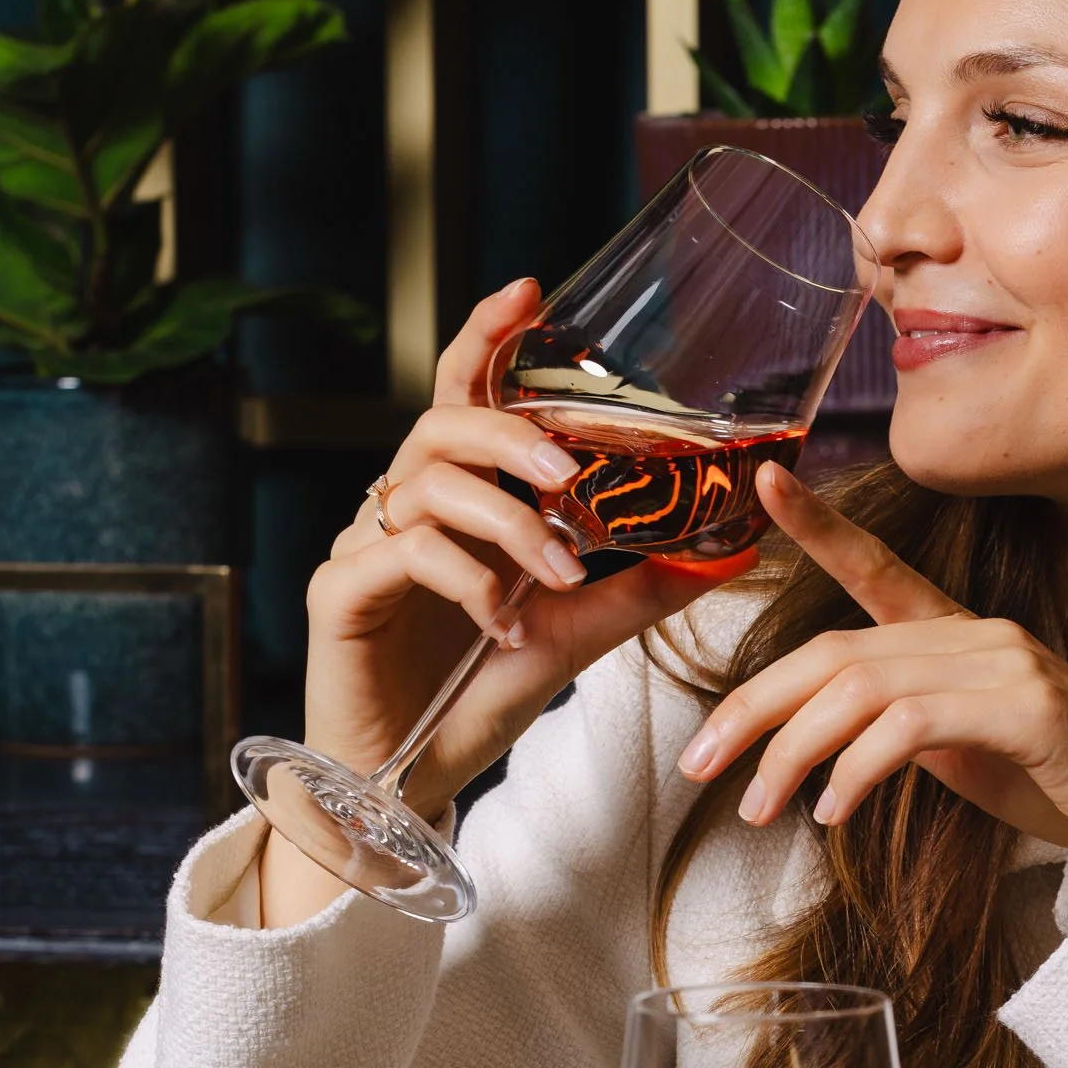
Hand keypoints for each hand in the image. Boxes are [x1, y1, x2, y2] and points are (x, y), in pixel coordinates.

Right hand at [299, 278, 744, 812]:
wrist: (411, 776)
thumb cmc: (477, 693)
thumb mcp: (577, 632)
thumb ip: (643, 587)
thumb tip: (729, 550)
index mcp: (455, 501)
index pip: (462, 394)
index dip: (486, 336)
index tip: (529, 291)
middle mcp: (402, 510)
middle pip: (443, 424)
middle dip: (514, 436)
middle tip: (572, 476)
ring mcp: (363, 547)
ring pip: (429, 486)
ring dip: (508, 524)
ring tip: (559, 575)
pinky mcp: (338, 594)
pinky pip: (403, 554)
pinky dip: (469, 582)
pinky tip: (506, 625)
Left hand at [676, 464, 1067, 874]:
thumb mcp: (970, 760)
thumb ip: (908, 736)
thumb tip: (835, 750)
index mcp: (964, 640)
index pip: (878, 569)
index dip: (819, 526)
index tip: (763, 487)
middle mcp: (981, 635)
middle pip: (837, 649)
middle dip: (755, 705)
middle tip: (701, 761)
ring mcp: (1008, 664)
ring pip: (862, 685)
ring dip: (792, 750)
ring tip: (758, 807)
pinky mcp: (1031, 707)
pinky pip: (912, 724)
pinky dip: (858, 768)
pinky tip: (833, 810)